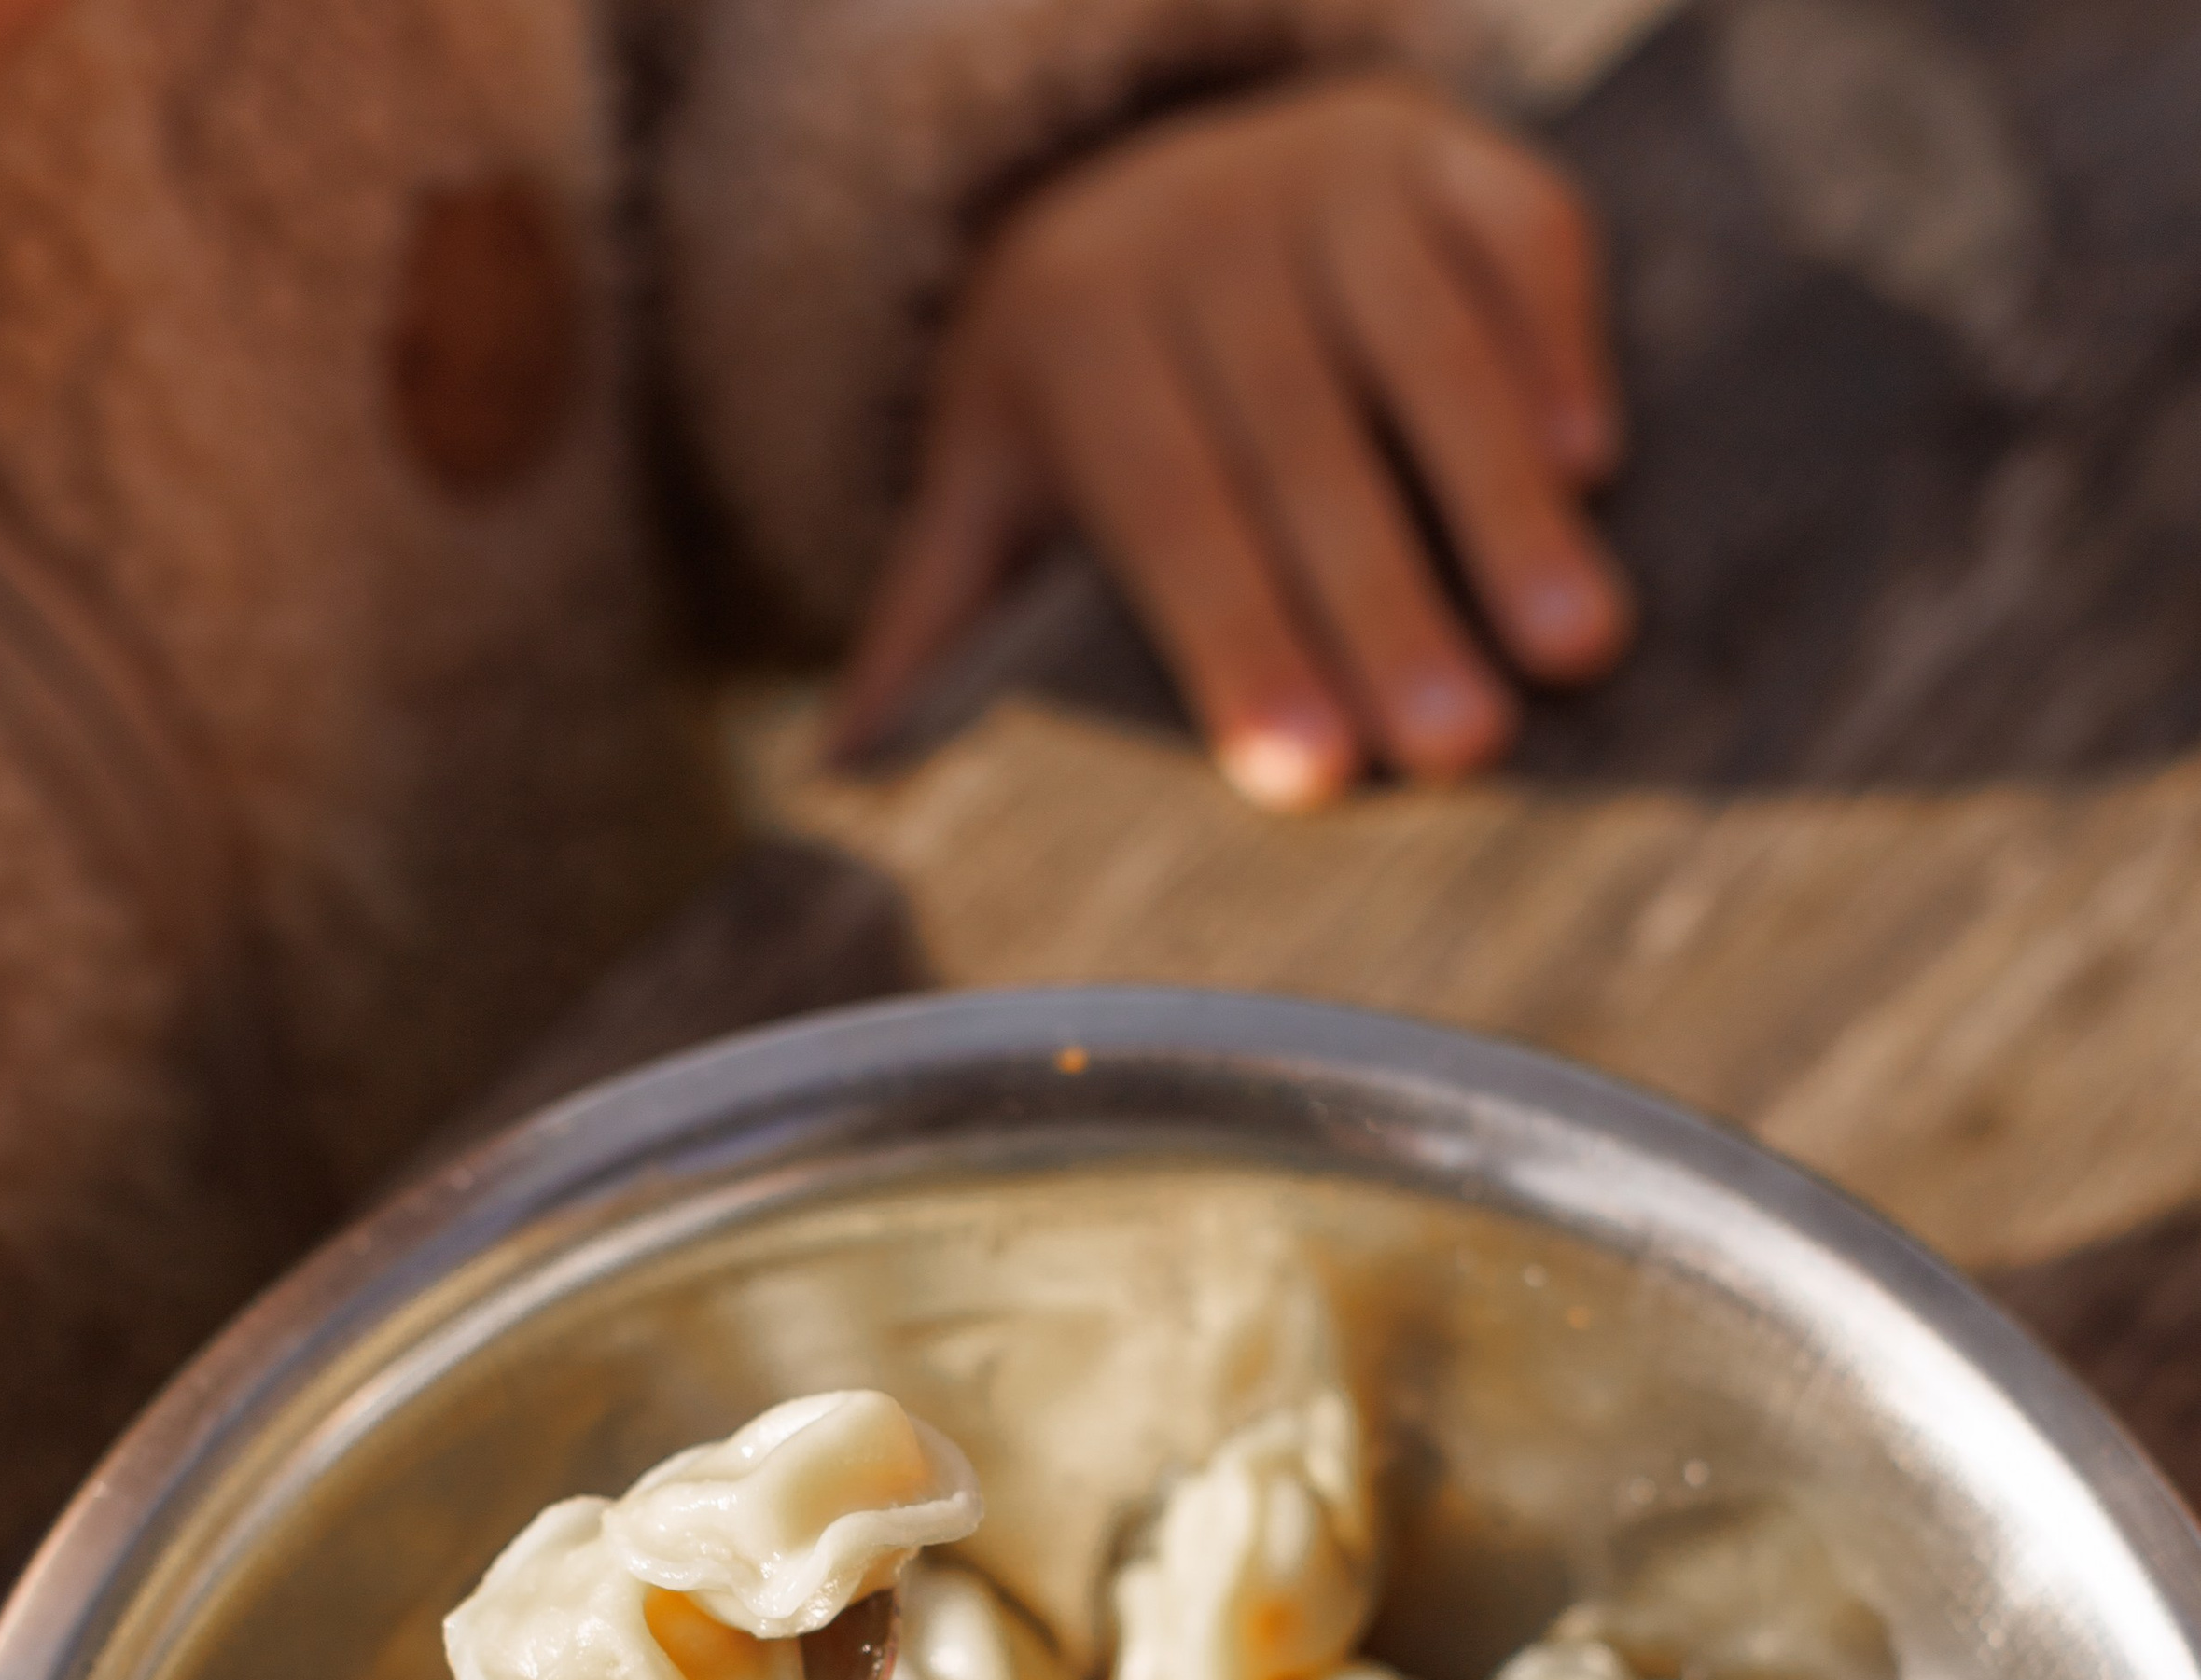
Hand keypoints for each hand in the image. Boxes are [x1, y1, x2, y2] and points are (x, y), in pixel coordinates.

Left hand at [834, 70, 1632, 803]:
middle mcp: (1200, 235)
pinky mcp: (1445, 143)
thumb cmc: (1085, 392)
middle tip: (1463, 753)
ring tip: (1576, 650)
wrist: (1150, 158)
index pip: (1166, 509)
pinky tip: (1595, 467)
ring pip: (1429, 349)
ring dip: (1505, 504)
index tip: (1305, 779)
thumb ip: (936, 623)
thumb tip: (838, 781)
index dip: (1236, 641)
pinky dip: (1561, 343)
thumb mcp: (987, 482)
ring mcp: (1331, 177)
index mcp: (1073, 335)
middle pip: (1305, 445)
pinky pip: (1521, 237)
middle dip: (1386, 603)